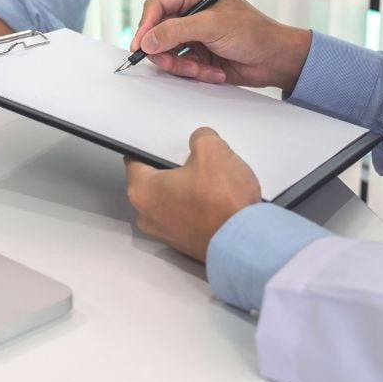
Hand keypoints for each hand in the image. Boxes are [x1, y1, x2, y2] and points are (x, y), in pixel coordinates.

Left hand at [124, 127, 260, 261]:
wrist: (247, 244)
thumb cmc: (223, 205)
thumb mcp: (212, 149)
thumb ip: (200, 138)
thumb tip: (202, 141)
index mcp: (142, 191)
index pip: (135, 161)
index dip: (151, 149)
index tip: (162, 146)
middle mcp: (148, 216)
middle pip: (156, 181)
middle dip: (175, 169)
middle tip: (197, 162)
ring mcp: (166, 233)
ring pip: (173, 200)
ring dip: (189, 189)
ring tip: (213, 182)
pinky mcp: (186, 243)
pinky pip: (187, 217)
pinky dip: (200, 208)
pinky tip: (219, 202)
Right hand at [130, 0, 311, 91]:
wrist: (274, 60)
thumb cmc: (254, 34)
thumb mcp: (213, 26)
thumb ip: (177, 31)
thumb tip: (148, 40)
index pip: (157, 6)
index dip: (145, 26)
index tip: (140, 46)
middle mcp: (190, 13)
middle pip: (157, 33)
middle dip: (166, 52)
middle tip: (174, 63)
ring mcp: (192, 36)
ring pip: (166, 53)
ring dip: (182, 65)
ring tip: (201, 69)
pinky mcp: (196, 55)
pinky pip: (180, 66)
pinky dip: (194, 72)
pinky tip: (213, 72)